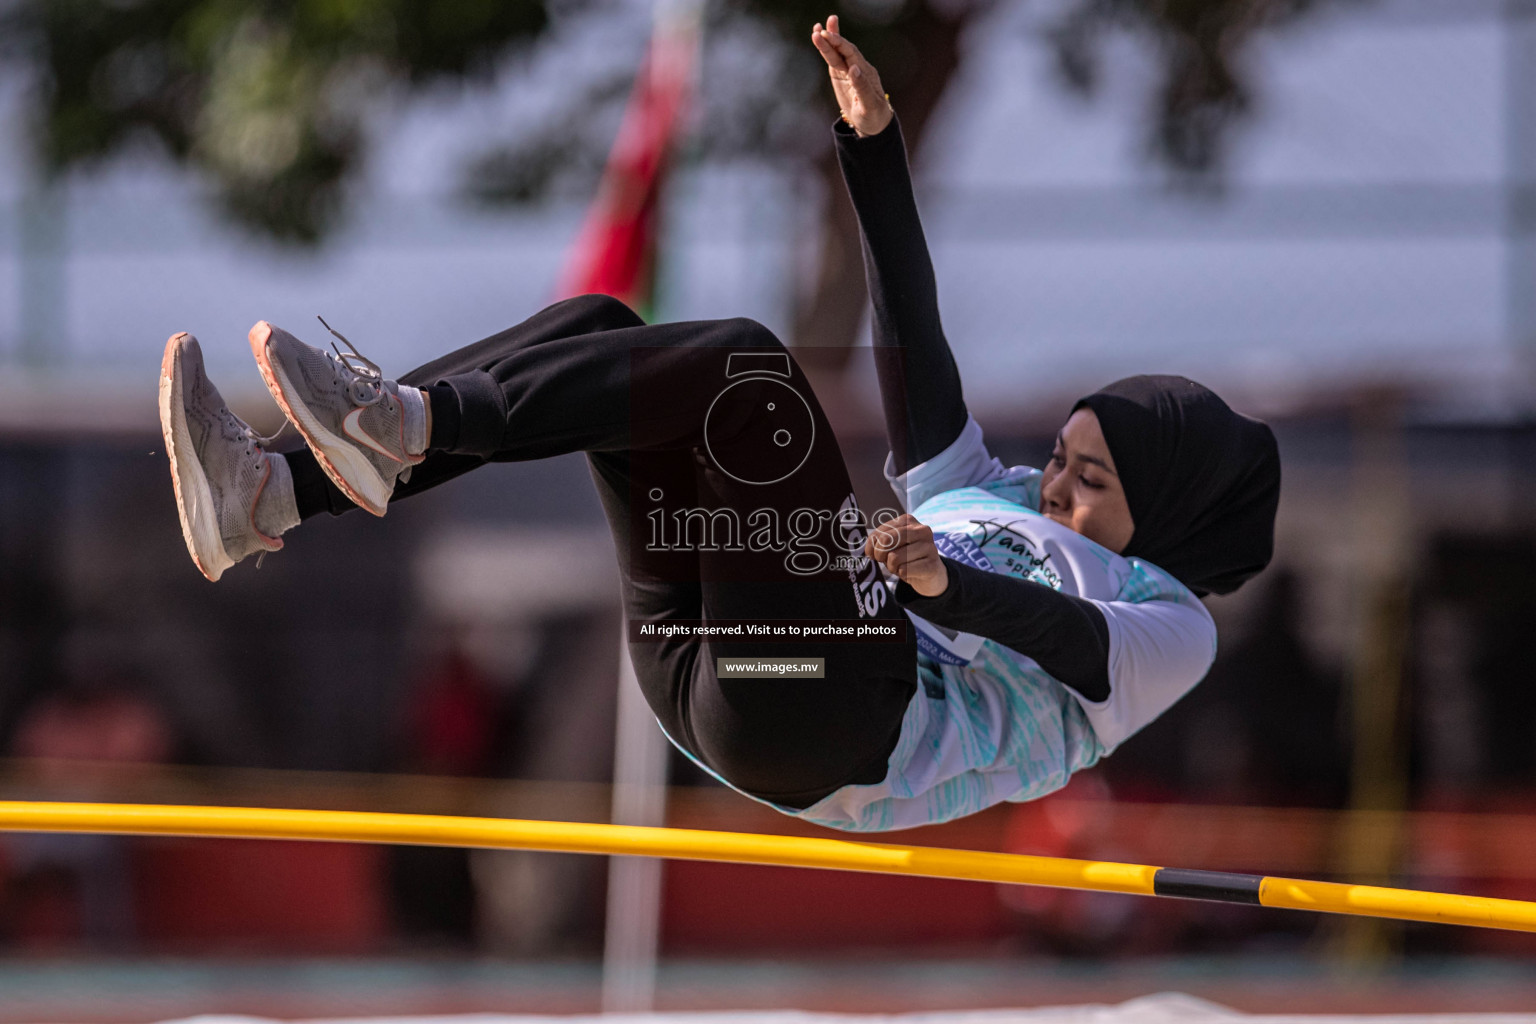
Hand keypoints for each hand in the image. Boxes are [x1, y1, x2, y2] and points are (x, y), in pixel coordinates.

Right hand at [811, 14, 892, 137]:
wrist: (874, 122)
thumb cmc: (874, 115)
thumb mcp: (869, 105)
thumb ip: (862, 87)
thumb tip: (853, 68)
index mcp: (865, 72)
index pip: (851, 53)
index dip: (839, 43)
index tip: (828, 36)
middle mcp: (857, 67)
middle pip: (843, 49)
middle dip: (832, 38)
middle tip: (819, 29)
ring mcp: (848, 71)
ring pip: (836, 53)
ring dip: (827, 41)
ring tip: (816, 28)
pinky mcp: (841, 75)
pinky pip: (833, 60)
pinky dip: (826, 50)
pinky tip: (820, 39)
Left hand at [863, 513, 948, 596]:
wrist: (931, 573)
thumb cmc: (907, 557)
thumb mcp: (892, 545)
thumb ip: (880, 542)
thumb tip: (869, 550)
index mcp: (908, 520)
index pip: (880, 531)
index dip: (871, 546)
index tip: (872, 554)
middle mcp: (921, 530)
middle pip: (886, 540)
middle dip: (880, 554)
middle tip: (884, 561)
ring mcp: (929, 547)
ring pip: (894, 558)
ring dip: (892, 567)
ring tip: (900, 567)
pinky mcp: (932, 564)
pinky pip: (905, 570)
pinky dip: (902, 575)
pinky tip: (909, 572)